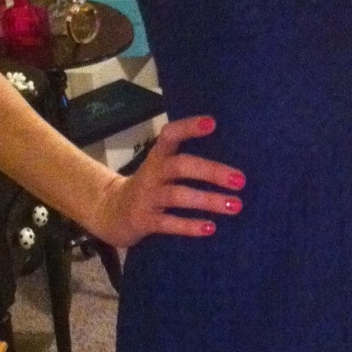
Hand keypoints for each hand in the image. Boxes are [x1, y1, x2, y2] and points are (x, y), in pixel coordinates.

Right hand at [91, 115, 245, 246]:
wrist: (112, 212)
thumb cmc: (150, 187)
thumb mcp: (161, 168)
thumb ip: (187, 162)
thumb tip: (230, 165)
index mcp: (158, 156)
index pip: (170, 135)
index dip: (189, 128)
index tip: (212, 124)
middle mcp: (152, 173)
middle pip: (181, 166)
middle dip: (211, 171)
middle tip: (240, 180)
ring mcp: (147, 197)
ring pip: (178, 195)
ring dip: (208, 200)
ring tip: (235, 205)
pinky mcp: (144, 220)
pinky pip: (168, 223)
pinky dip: (189, 226)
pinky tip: (210, 228)